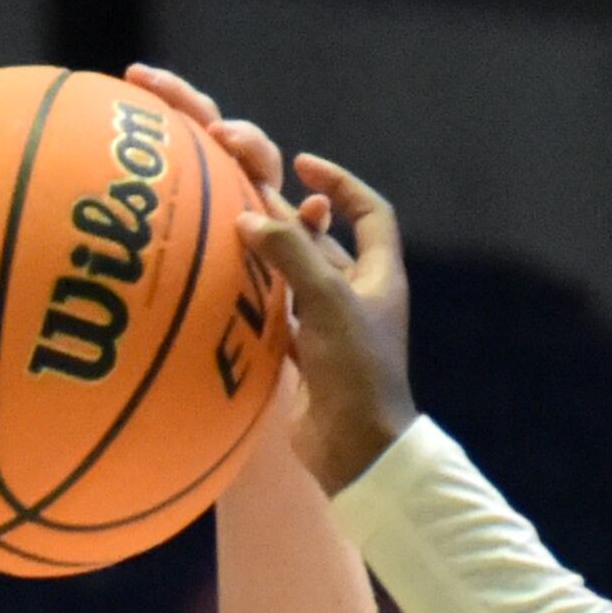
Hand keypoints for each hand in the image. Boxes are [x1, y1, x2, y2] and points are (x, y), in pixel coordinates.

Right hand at [238, 151, 415, 492]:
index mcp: (380, 275)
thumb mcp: (326, 300)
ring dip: (271, 258)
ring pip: (298, 279)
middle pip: (325, 243)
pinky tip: (232, 286)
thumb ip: (290, 254)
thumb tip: (249, 217)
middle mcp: (359, 296)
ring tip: (233, 235)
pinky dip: (260, 298)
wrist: (355, 447)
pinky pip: (281, 315)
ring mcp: (332, 328)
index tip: (304, 165)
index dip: (341, 183)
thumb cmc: (354, 370)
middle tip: (248, 199)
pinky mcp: (308, 356)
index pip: (369, 212)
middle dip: (290, 220)